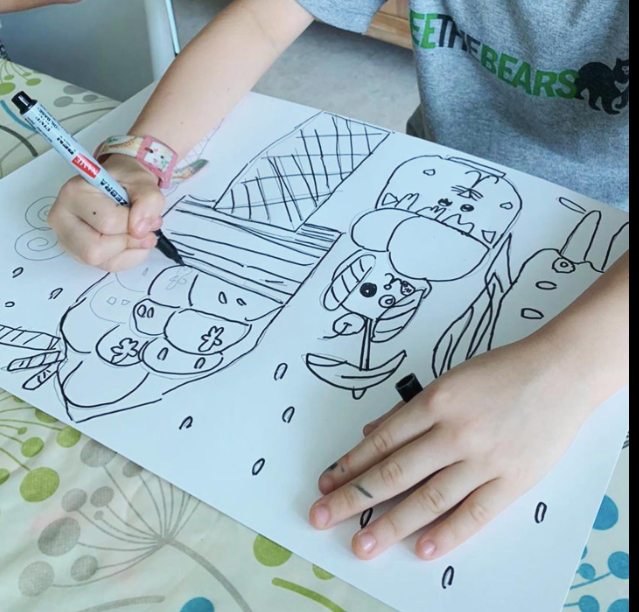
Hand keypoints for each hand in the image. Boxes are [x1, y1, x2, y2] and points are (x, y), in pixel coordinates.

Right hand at [48, 155, 165, 271]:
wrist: (116, 183)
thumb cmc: (126, 180)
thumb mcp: (143, 181)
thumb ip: (148, 200)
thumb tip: (139, 230)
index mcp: (74, 193)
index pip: (108, 223)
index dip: (135, 223)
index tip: (146, 214)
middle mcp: (61, 217)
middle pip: (95, 250)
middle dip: (128, 242)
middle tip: (144, 230)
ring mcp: (66, 238)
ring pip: (102, 262)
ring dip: (130, 252)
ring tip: (139, 235)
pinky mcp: (77, 252)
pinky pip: (106, 266)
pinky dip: (127, 258)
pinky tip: (131, 243)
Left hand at [310, 336, 595, 560]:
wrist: (561, 371)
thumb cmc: (502, 372)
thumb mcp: (449, 379)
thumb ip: (410, 410)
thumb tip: (372, 433)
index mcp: (436, 402)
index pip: (382, 441)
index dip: (350, 465)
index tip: (326, 483)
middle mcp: (455, 432)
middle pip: (394, 472)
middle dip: (354, 498)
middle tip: (323, 517)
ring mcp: (484, 459)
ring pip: (428, 498)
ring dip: (391, 524)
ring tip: (362, 544)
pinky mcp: (513, 480)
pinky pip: (475, 513)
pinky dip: (447, 534)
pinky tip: (421, 548)